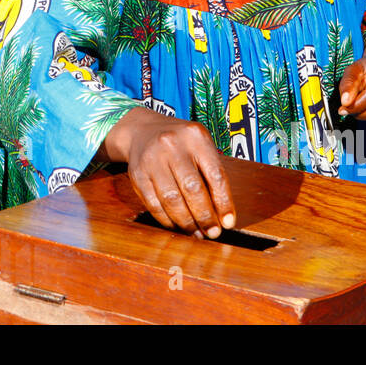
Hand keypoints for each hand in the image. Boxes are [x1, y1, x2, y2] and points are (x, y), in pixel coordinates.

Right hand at [102, 107, 234, 236]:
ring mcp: (152, 159)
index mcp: (195, 137)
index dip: (224, 202)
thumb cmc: (180, 144)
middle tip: (212, 232)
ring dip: (186, 222)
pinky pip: (153, 204)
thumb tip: (222, 214)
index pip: (215, 175)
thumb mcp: (200, 145)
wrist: (143, 131)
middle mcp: (172, 145)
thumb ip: (211, 173)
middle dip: (204, 216)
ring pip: (171, 199)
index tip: (228, 222)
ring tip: (196, 233)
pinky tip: (176, 225)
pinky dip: (167, 220)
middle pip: (192, 189)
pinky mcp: (137, 174)